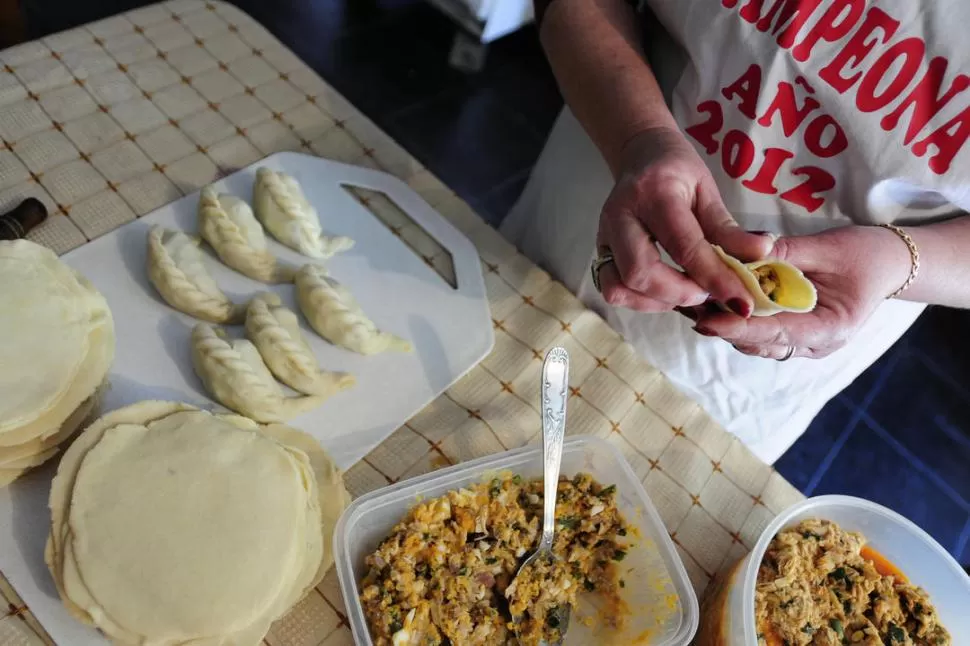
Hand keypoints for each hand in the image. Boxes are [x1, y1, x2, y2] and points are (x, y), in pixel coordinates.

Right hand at [596, 127, 772, 313]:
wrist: (640, 155)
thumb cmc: (677, 171)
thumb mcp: (707, 191)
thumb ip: (728, 229)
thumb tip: (761, 254)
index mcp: (654, 193)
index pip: (683, 245)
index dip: (714, 277)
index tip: (741, 301)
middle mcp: (620, 216)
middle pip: (640, 272)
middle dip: (679, 293)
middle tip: (707, 294)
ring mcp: (604, 236)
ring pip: (619, 287)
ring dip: (657, 302)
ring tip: (687, 293)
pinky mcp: (600, 251)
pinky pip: (612, 289)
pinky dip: (641, 300)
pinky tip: (666, 292)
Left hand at [691, 225, 911, 358]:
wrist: (889, 263)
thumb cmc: (865, 253)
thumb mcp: (827, 247)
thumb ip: (784, 255)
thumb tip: (740, 253)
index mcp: (830, 328)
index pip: (775, 334)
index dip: (738, 328)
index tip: (704, 322)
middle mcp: (815, 345)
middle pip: (759, 344)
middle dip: (724, 326)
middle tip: (688, 306)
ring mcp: (804, 344)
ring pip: (755, 343)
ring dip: (726, 324)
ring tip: (692, 304)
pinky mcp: (793, 334)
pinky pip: (759, 334)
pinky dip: (736, 320)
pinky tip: (712, 303)